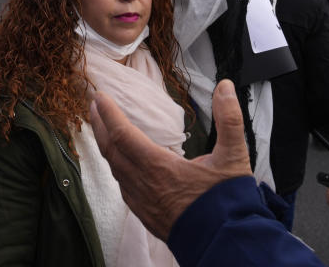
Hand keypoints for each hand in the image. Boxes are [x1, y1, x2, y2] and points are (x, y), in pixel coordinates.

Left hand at [89, 79, 251, 240]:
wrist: (224, 241)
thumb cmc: (227, 199)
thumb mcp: (234, 155)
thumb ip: (230, 118)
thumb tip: (224, 87)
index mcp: (159, 167)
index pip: (123, 134)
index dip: (109, 113)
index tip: (100, 96)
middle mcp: (144, 184)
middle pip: (111, 151)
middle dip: (100, 125)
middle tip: (94, 106)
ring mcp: (142, 201)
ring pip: (114, 169)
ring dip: (106, 146)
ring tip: (104, 130)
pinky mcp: (145, 214)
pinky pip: (123, 186)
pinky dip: (116, 167)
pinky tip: (122, 164)